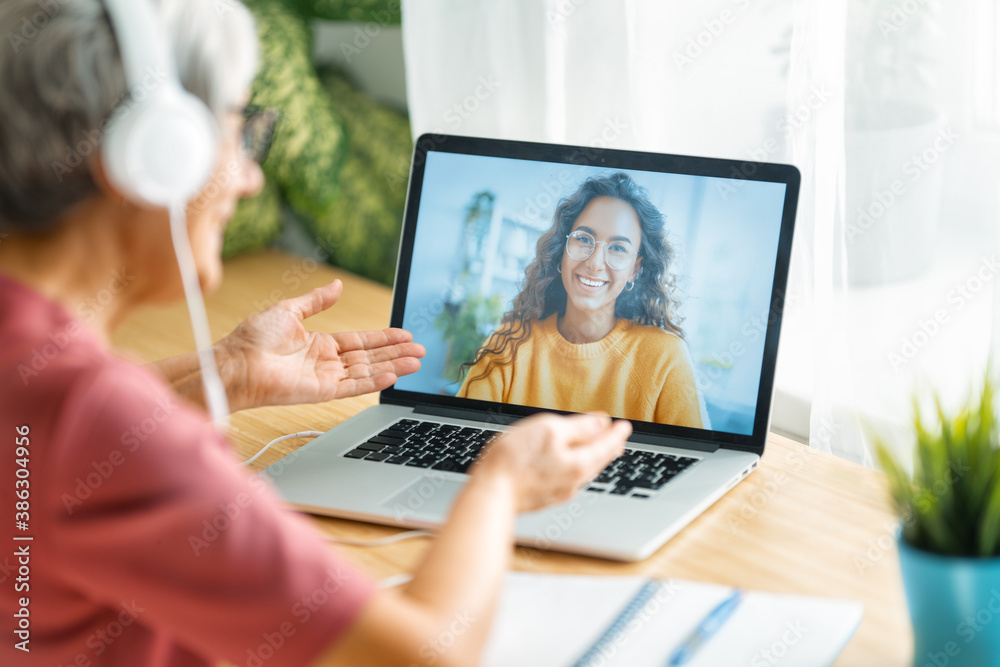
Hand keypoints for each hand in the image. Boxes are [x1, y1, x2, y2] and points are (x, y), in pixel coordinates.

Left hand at [218, 280, 425, 410]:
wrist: (237, 363)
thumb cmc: (254, 338)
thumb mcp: (289, 310)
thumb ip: (317, 301)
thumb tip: (337, 285)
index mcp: (319, 343)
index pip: (360, 340)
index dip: (384, 337)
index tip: (405, 335)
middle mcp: (326, 362)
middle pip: (370, 356)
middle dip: (396, 353)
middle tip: (421, 351)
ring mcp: (326, 378)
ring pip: (368, 371)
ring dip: (393, 366)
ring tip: (417, 363)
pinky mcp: (322, 392)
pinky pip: (354, 386)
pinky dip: (374, 381)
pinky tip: (393, 375)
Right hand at [470, 413, 630, 511]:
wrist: (491, 494)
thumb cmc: (515, 461)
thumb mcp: (549, 430)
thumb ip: (579, 427)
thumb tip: (602, 423)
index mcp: (579, 463)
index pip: (606, 444)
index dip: (616, 432)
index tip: (624, 425)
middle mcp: (574, 481)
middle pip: (598, 459)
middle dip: (608, 446)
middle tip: (616, 436)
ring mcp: (559, 491)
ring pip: (584, 470)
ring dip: (593, 456)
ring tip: (598, 448)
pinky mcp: (544, 496)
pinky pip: (569, 478)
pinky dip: (577, 466)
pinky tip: (570, 464)